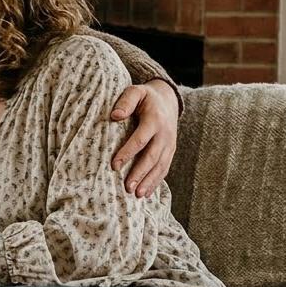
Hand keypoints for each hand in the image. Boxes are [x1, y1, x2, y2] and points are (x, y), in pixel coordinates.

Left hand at [109, 79, 178, 197]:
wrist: (168, 100)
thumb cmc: (145, 97)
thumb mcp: (136, 91)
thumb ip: (126, 101)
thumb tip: (114, 115)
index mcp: (155, 120)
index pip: (140, 139)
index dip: (128, 153)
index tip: (114, 165)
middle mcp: (165, 134)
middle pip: (152, 157)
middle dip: (140, 173)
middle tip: (127, 187)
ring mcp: (170, 144)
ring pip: (160, 166)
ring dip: (149, 181)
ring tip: (137, 194)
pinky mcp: (171, 151)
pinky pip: (165, 168)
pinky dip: (156, 181)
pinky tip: (146, 193)